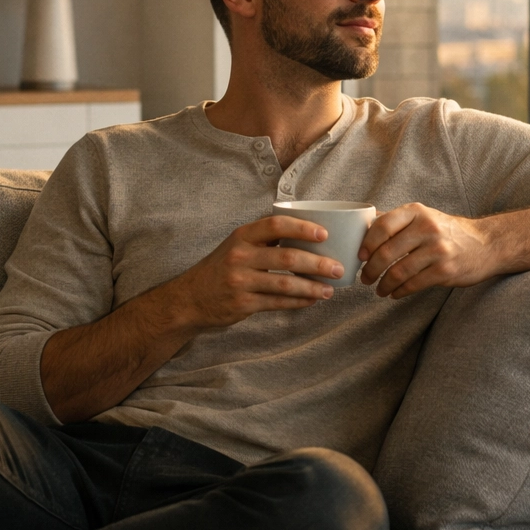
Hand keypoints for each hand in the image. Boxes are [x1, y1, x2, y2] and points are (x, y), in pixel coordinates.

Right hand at [168, 216, 347, 328]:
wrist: (190, 298)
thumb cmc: (222, 267)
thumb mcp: (237, 245)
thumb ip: (264, 239)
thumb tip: (307, 233)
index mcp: (242, 236)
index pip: (275, 225)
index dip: (302, 228)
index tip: (324, 234)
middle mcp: (240, 256)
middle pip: (286, 256)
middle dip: (317, 263)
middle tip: (338, 268)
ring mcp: (240, 281)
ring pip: (285, 283)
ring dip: (312, 287)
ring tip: (330, 290)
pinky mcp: (243, 304)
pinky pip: (277, 303)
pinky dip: (298, 302)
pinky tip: (312, 300)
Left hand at [358, 203, 496, 297]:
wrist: (485, 244)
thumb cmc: (446, 231)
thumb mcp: (423, 216)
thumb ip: (395, 220)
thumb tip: (361, 226)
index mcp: (416, 211)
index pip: (383, 225)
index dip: (367, 243)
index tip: (360, 256)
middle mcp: (427, 227)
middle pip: (387, 252)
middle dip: (371, 269)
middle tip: (365, 278)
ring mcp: (437, 249)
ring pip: (398, 271)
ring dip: (383, 284)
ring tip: (379, 289)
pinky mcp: (445, 270)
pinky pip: (413, 284)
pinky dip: (399, 291)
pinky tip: (395, 293)